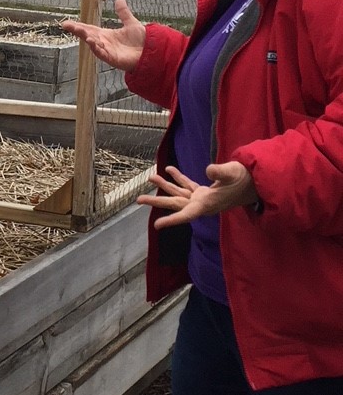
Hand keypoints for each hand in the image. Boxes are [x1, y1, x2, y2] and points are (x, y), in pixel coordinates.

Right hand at [62, 0, 145, 71]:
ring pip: (93, 44)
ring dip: (86, 38)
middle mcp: (104, 43)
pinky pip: (102, 54)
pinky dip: (96, 49)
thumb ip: (123, 12)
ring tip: (80, 31)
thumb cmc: (141, 41)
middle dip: (77, 30)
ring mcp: (107, 51)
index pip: (89, 29)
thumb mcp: (131, 23)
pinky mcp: (112, 58)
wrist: (151, 52)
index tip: (66, 22)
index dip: (78, 26)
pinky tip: (91, 42)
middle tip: (66, 25)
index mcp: (106, 35)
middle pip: (87, 35)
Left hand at [137, 162, 258, 228]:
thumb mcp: (233, 174)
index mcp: (206, 204)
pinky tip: (169, 170)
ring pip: (179, 193)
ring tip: (151, 177)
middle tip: (138, 200)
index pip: (186, 214)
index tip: (157, 225)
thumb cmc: (245, 180)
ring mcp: (202, 197)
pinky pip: (188, 185)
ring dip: (165, 186)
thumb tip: (208, 169)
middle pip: (175, 204)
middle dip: (157, 201)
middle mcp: (201, 203)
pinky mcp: (205, 191)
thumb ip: (220, 172)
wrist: (256, 182)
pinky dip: (178, 178)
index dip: (171, 220)